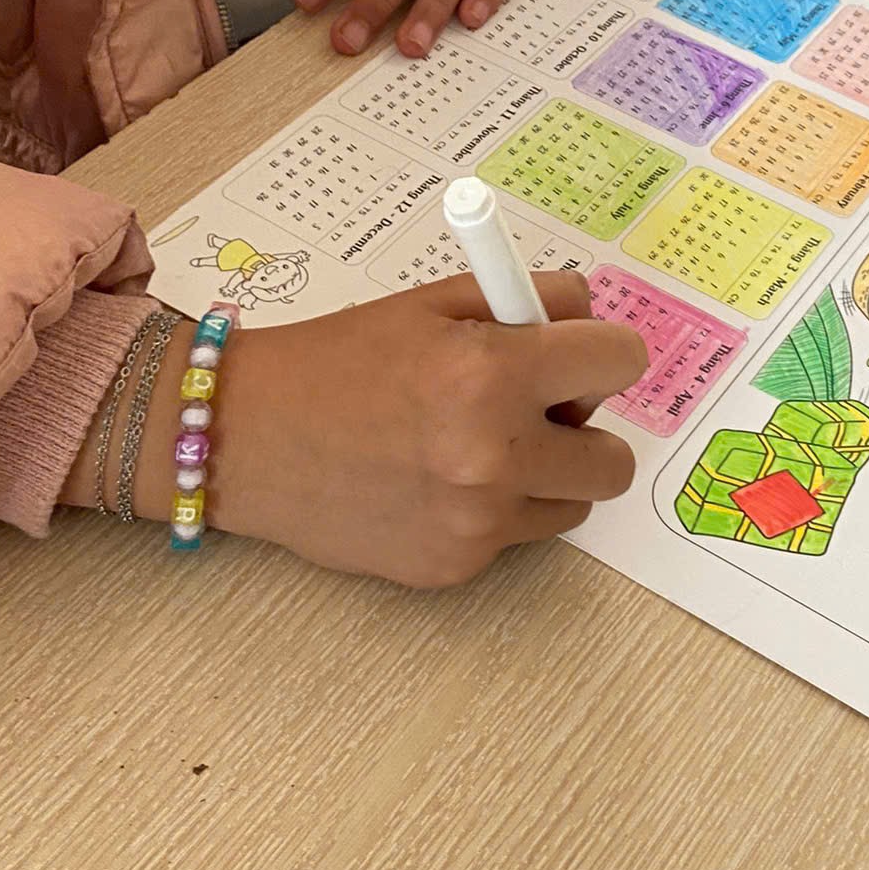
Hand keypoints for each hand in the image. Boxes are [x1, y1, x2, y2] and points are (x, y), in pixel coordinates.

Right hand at [72, 275, 647, 587]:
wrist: (247, 436)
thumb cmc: (341, 357)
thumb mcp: (434, 301)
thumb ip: (524, 303)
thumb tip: (591, 321)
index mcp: (495, 374)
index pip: (622, 361)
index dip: (604, 351)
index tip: (581, 354)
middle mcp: (496, 457)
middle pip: (617, 458)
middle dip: (584, 427)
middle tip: (533, 407)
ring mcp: (477, 523)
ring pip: (574, 503)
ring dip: (547, 474)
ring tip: (479, 445)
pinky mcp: (454, 568)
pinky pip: (516, 537)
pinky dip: (493, 511)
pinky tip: (433, 482)